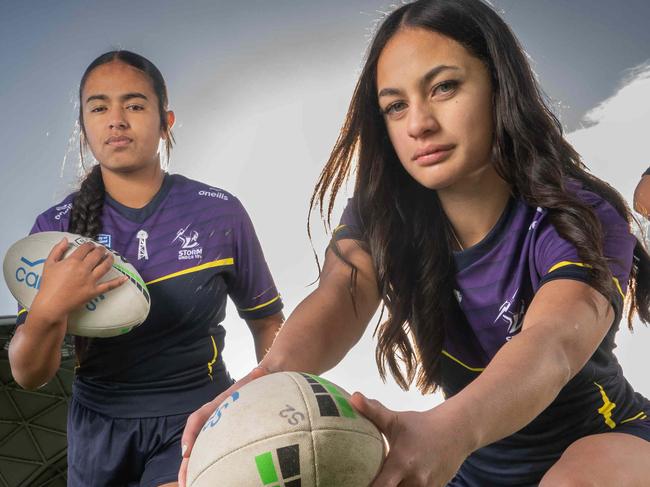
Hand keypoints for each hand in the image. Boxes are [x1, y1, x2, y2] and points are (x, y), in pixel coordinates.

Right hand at [31, 237, 126, 321]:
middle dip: (101, 250)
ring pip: (105, 266)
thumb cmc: (48, 284)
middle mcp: (84, 269)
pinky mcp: (94, 291)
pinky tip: (125, 278)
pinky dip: (118, 282)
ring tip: (110, 256)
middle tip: (102, 249)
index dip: (90, 244)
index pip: (86, 248)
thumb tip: (65, 239)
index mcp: (73, 261)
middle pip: (97, 255)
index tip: (91, 245)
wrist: (51, 304)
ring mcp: (91, 280)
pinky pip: (109, 286)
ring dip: (109, 259)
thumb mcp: (49, 264)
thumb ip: (57, 250)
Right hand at [178, 365, 269, 486]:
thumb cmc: (265, 378)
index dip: (190, 434)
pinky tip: (215, 482)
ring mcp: (222, 429)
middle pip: (195, 441)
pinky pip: (216, 455)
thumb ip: (258, 375)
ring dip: (195, 470)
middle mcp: (217, 418)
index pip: (199, 418)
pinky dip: (212, 469)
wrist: (273, 377)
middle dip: (187, 463)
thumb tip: (259, 372)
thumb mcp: (261, 377)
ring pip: (202, 452)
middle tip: (185, 484)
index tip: (187, 452)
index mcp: (221, 404)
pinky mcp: (230, 437)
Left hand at [350, 393, 470, 486]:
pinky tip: (401, 480)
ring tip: (386, 479)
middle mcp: (414, 479)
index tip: (355, 481)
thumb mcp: (396, 420)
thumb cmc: (421, 425)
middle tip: (368, 478)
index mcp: (401, 463)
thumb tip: (353, 397)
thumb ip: (373, 411)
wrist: (457, 430)